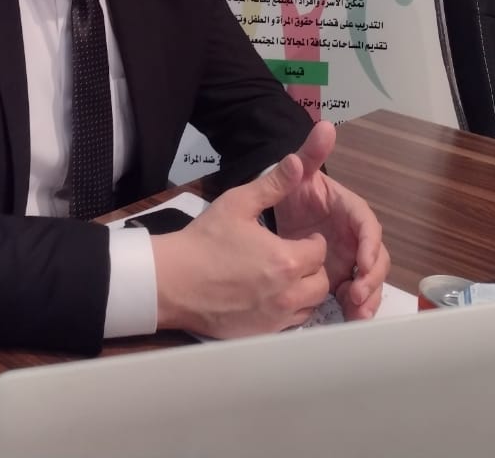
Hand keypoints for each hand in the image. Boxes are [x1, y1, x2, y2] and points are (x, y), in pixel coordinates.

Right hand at [150, 155, 329, 338]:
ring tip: (283, 276)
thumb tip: (299, 161)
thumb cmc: (205, 240)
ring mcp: (275, 319)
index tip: (300, 238)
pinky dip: (288, 311)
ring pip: (309, 307)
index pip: (320, 251)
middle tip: (294, 256)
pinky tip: (270, 296)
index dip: (312, 241)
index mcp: (286, 260)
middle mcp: (287, 294)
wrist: (173, 280)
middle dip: (313, 268)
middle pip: (321, 283)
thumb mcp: (238, 203)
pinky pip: (290, 325)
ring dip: (304, 291)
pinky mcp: (261, 334)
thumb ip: (273, 184)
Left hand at [273, 121, 389, 320]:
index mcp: (350, 211)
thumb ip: (310, 152)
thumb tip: (325, 126)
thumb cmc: (292, 187)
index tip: (363, 260)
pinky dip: (355, 307)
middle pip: (376, 259)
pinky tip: (348, 318)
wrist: (278, 207)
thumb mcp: (299, 171)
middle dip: (372, 278)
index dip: (370, 243)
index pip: (368, 226)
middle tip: (357, 295)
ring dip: (368, 297)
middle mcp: (355, 236)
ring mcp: (349, 258)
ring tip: (356, 312)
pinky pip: (353, 294)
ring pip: (369, 280)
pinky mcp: (339, 276)